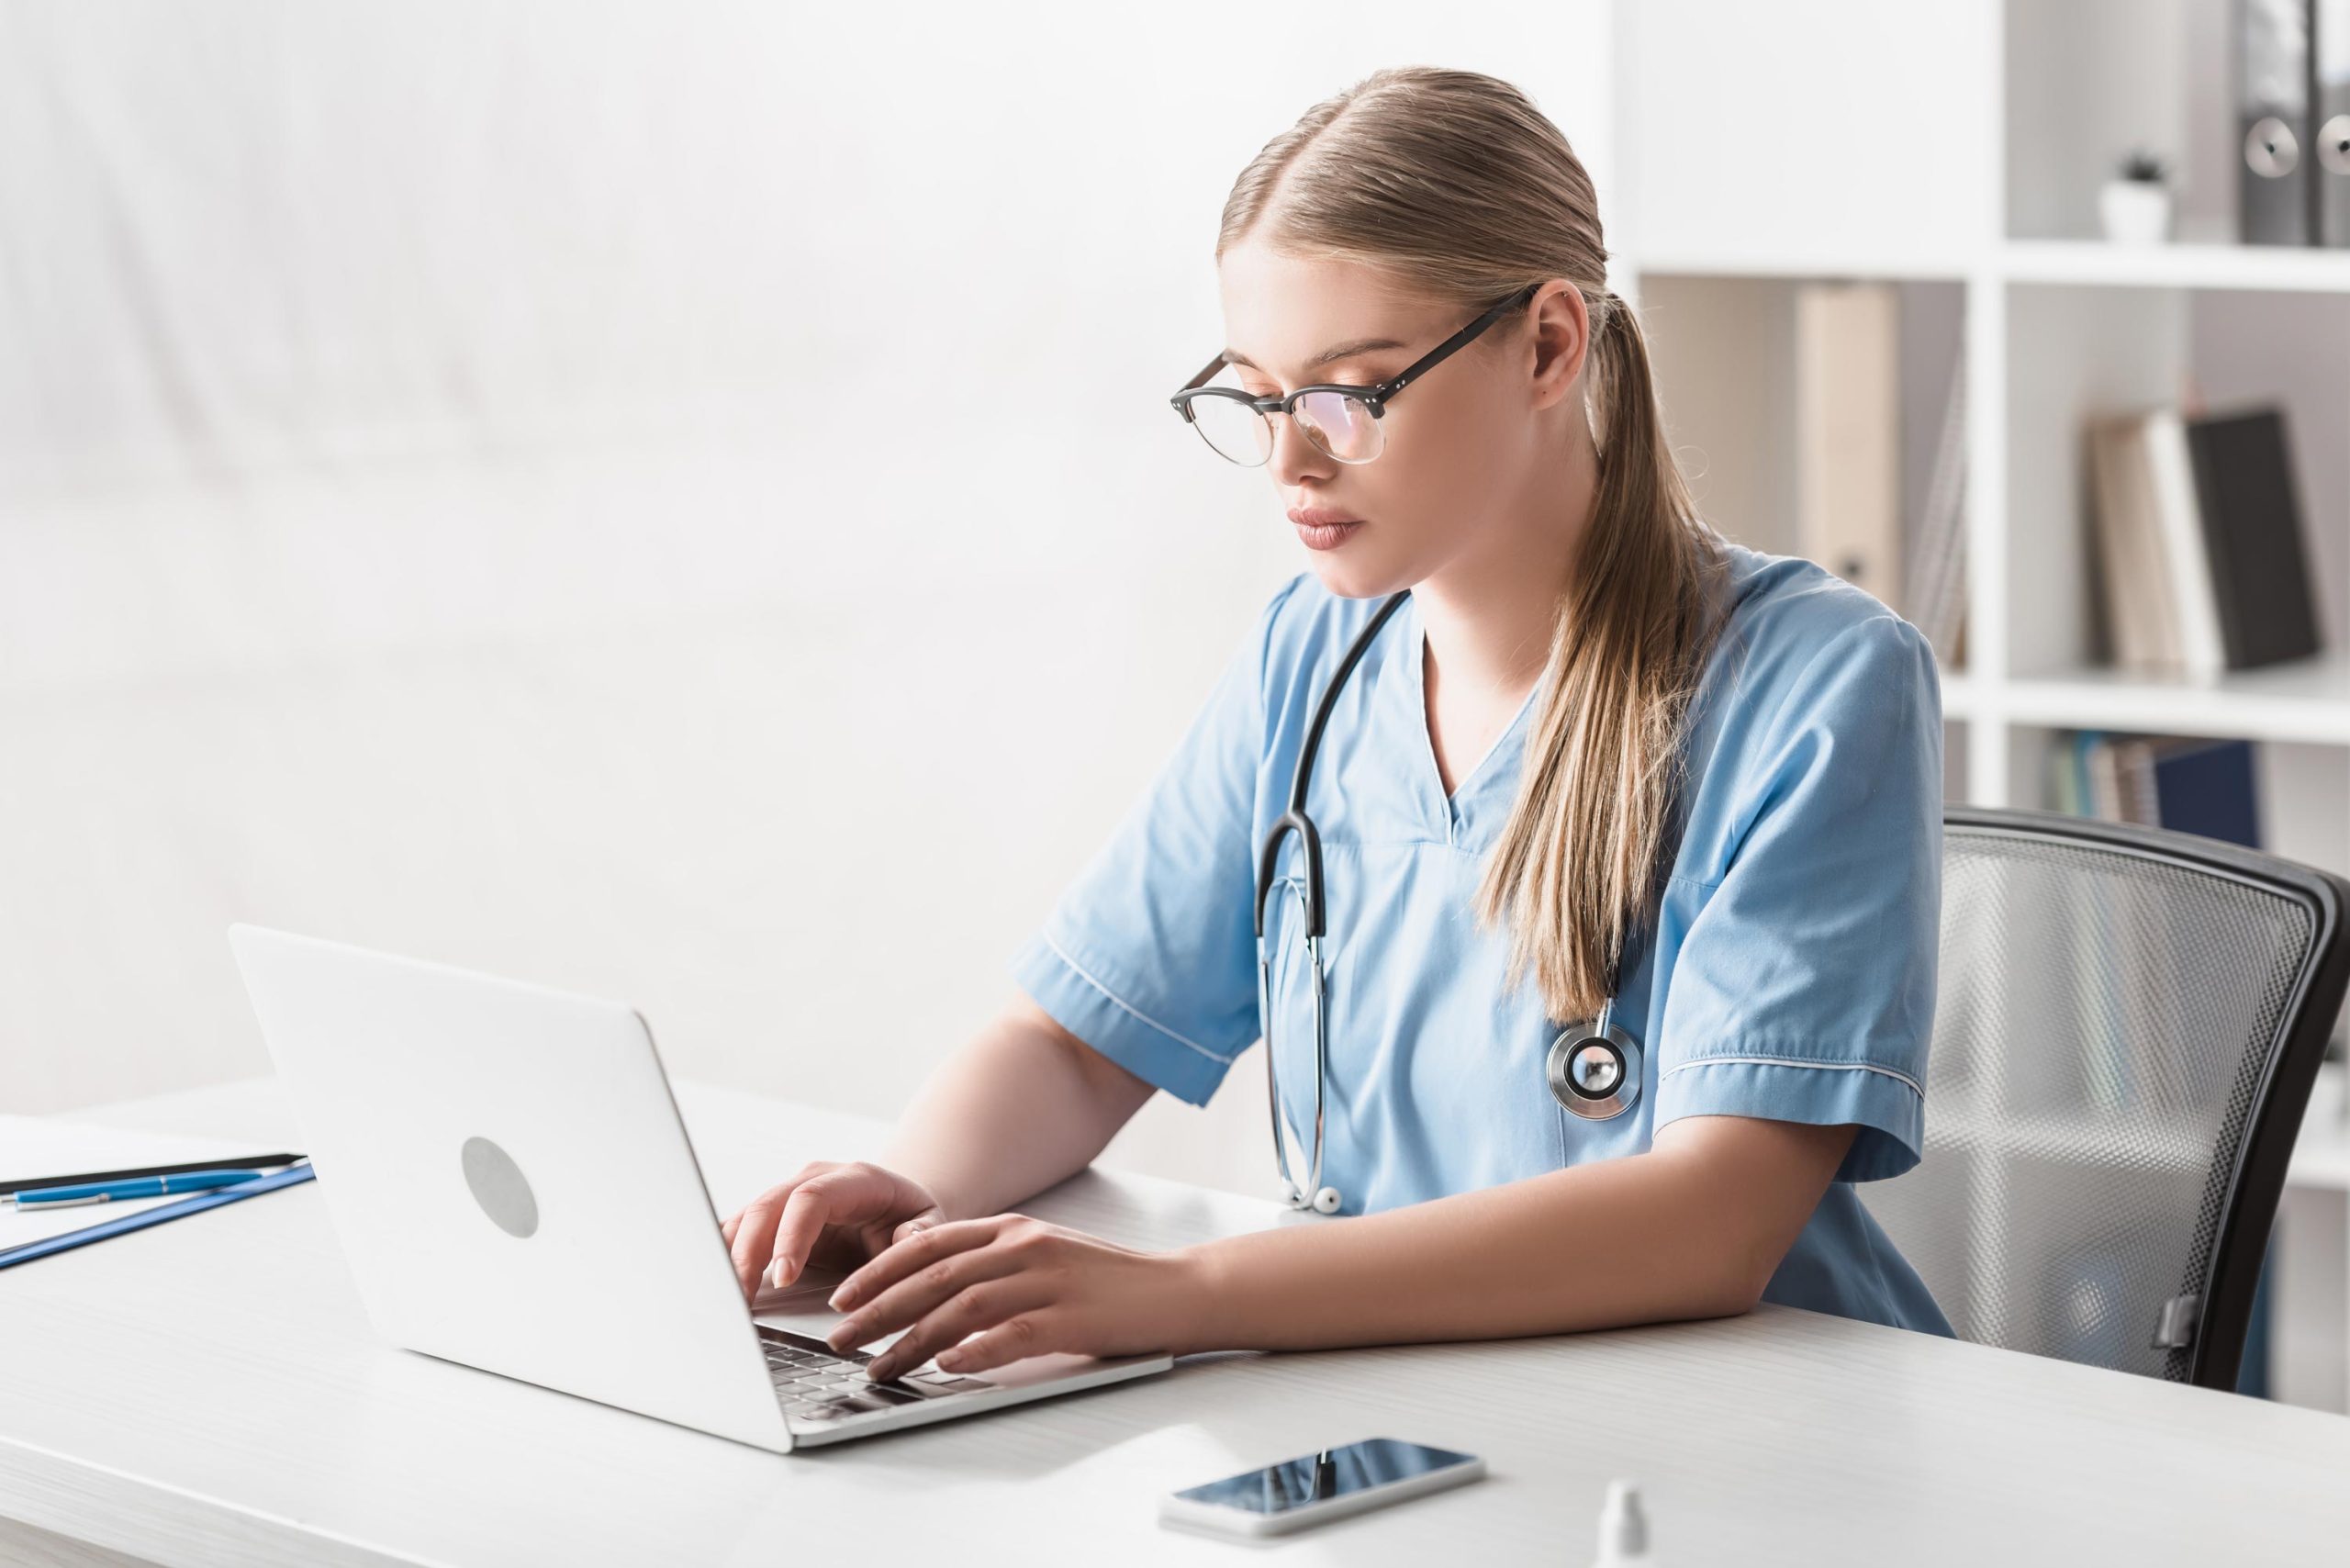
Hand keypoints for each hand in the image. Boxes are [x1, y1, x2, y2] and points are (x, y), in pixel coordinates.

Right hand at [720, 1160, 947, 1300]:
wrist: (899, 1209)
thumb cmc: (913, 1219)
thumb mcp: (931, 1224)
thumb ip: (921, 1234)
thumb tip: (905, 1241)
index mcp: (854, 1179)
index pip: (811, 1199)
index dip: (791, 1236)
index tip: (784, 1278)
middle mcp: (814, 1181)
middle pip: (768, 1207)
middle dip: (749, 1253)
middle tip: (741, 1298)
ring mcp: (789, 1197)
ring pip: (746, 1218)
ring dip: (729, 1258)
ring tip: (724, 1301)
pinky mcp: (773, 1220)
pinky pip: (740, 1232)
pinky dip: (725, 1256)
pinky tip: (715, 1284)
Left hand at [819, 1212, 1214, 1381]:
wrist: (1176, 1290)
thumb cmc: (1108, 1281)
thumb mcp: (1043, 1254)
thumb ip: (989, 1261)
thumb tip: (924, 1278)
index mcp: (1013, 1229)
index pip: (929, 1244)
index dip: (880, 1270)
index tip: (843, 1297)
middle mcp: (1025, 1247)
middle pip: (934, 1276)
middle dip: (878, 1308)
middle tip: (840, 1337)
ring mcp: (1048, 1280)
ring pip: (962, 1306)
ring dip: (912, 1339)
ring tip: (878, 1366)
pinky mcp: (1072, 1317)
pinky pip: (1013, 1333)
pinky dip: (976, 1350)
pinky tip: (947, 1366)